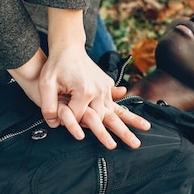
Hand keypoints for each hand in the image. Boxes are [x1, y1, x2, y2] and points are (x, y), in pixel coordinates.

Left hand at [40, 8, 148, 148]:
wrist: (69, 48)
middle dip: (121, 133)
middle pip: (106, 118)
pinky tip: (139, 118)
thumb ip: (48, 106)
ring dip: (132, 121)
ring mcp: (104, 87)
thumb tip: (53, 124)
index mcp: (84, 90)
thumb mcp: (46, 84)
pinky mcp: (106, 85)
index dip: (68, 121)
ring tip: (146, 129)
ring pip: (117, 110)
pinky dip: (127, 112)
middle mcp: (98, 90)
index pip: (78, 117)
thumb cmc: (56, 66)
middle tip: (134, 145)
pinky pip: (116, 102)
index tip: (60, 118)